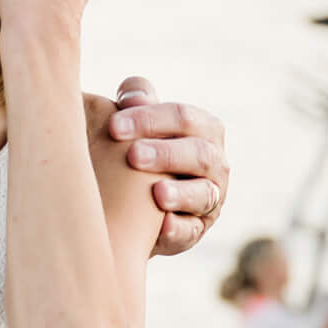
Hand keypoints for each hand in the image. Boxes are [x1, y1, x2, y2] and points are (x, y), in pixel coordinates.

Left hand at [107, 79, 228, 254]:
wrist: (134, 202)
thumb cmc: (139, 150)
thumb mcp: (139, 123)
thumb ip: (137, 102)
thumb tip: (133, 97)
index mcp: (203, 130)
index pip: (184, 118)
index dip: (151, 119)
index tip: (114, 125)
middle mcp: (214, 164)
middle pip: (200, 154)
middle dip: (167, 153)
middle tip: (133, 155)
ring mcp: (208, 199)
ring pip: (204, 194)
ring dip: (180, 193)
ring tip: (155, 193)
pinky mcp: (196, 230)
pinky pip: (191, 231)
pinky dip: (177, 229)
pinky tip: (160, 226)